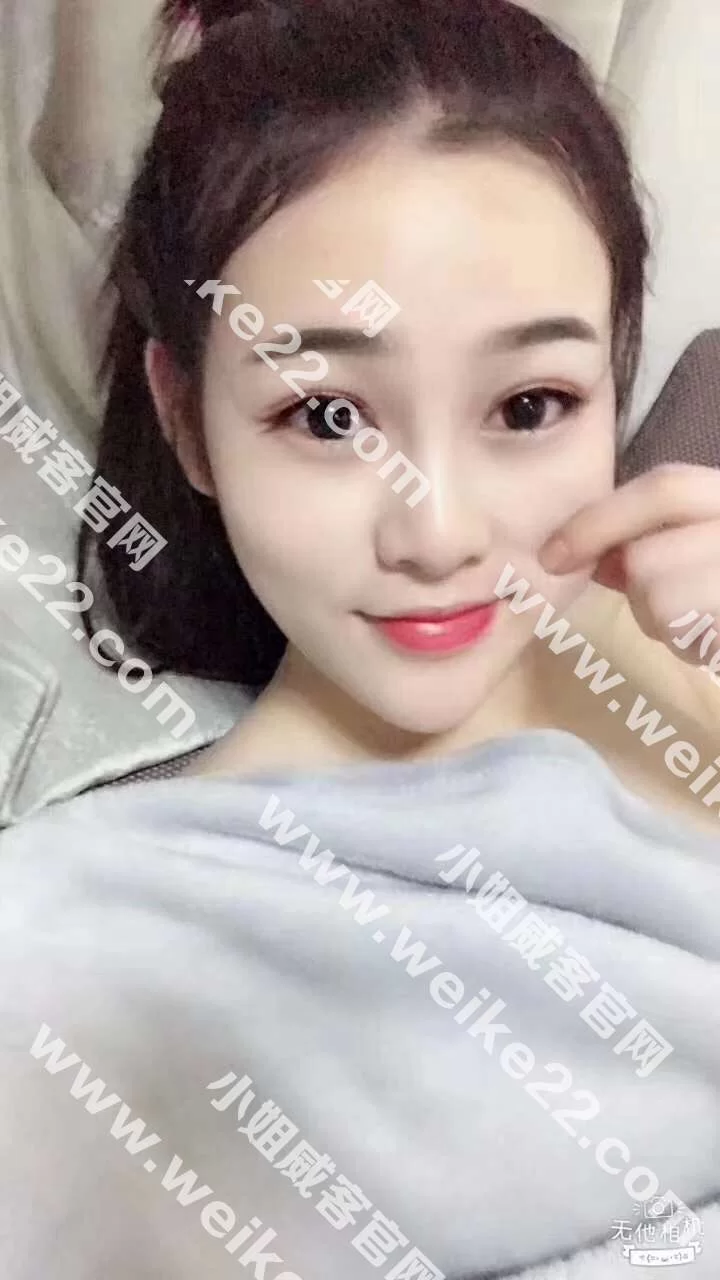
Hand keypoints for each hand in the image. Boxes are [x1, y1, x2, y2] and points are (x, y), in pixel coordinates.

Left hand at [538, 463, 719, 672]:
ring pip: (661, 602)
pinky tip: (715, 643)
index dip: (599, 521)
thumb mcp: (703, 547)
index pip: (664, 487)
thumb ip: (654, 539)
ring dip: (665, 626)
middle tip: (672, 604)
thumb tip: (589, 553)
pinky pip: (692, 640)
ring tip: (702, 626)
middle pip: (649, 556)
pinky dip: (692, 649)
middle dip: (640, 589)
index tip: (551, 556)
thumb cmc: (719, 597)